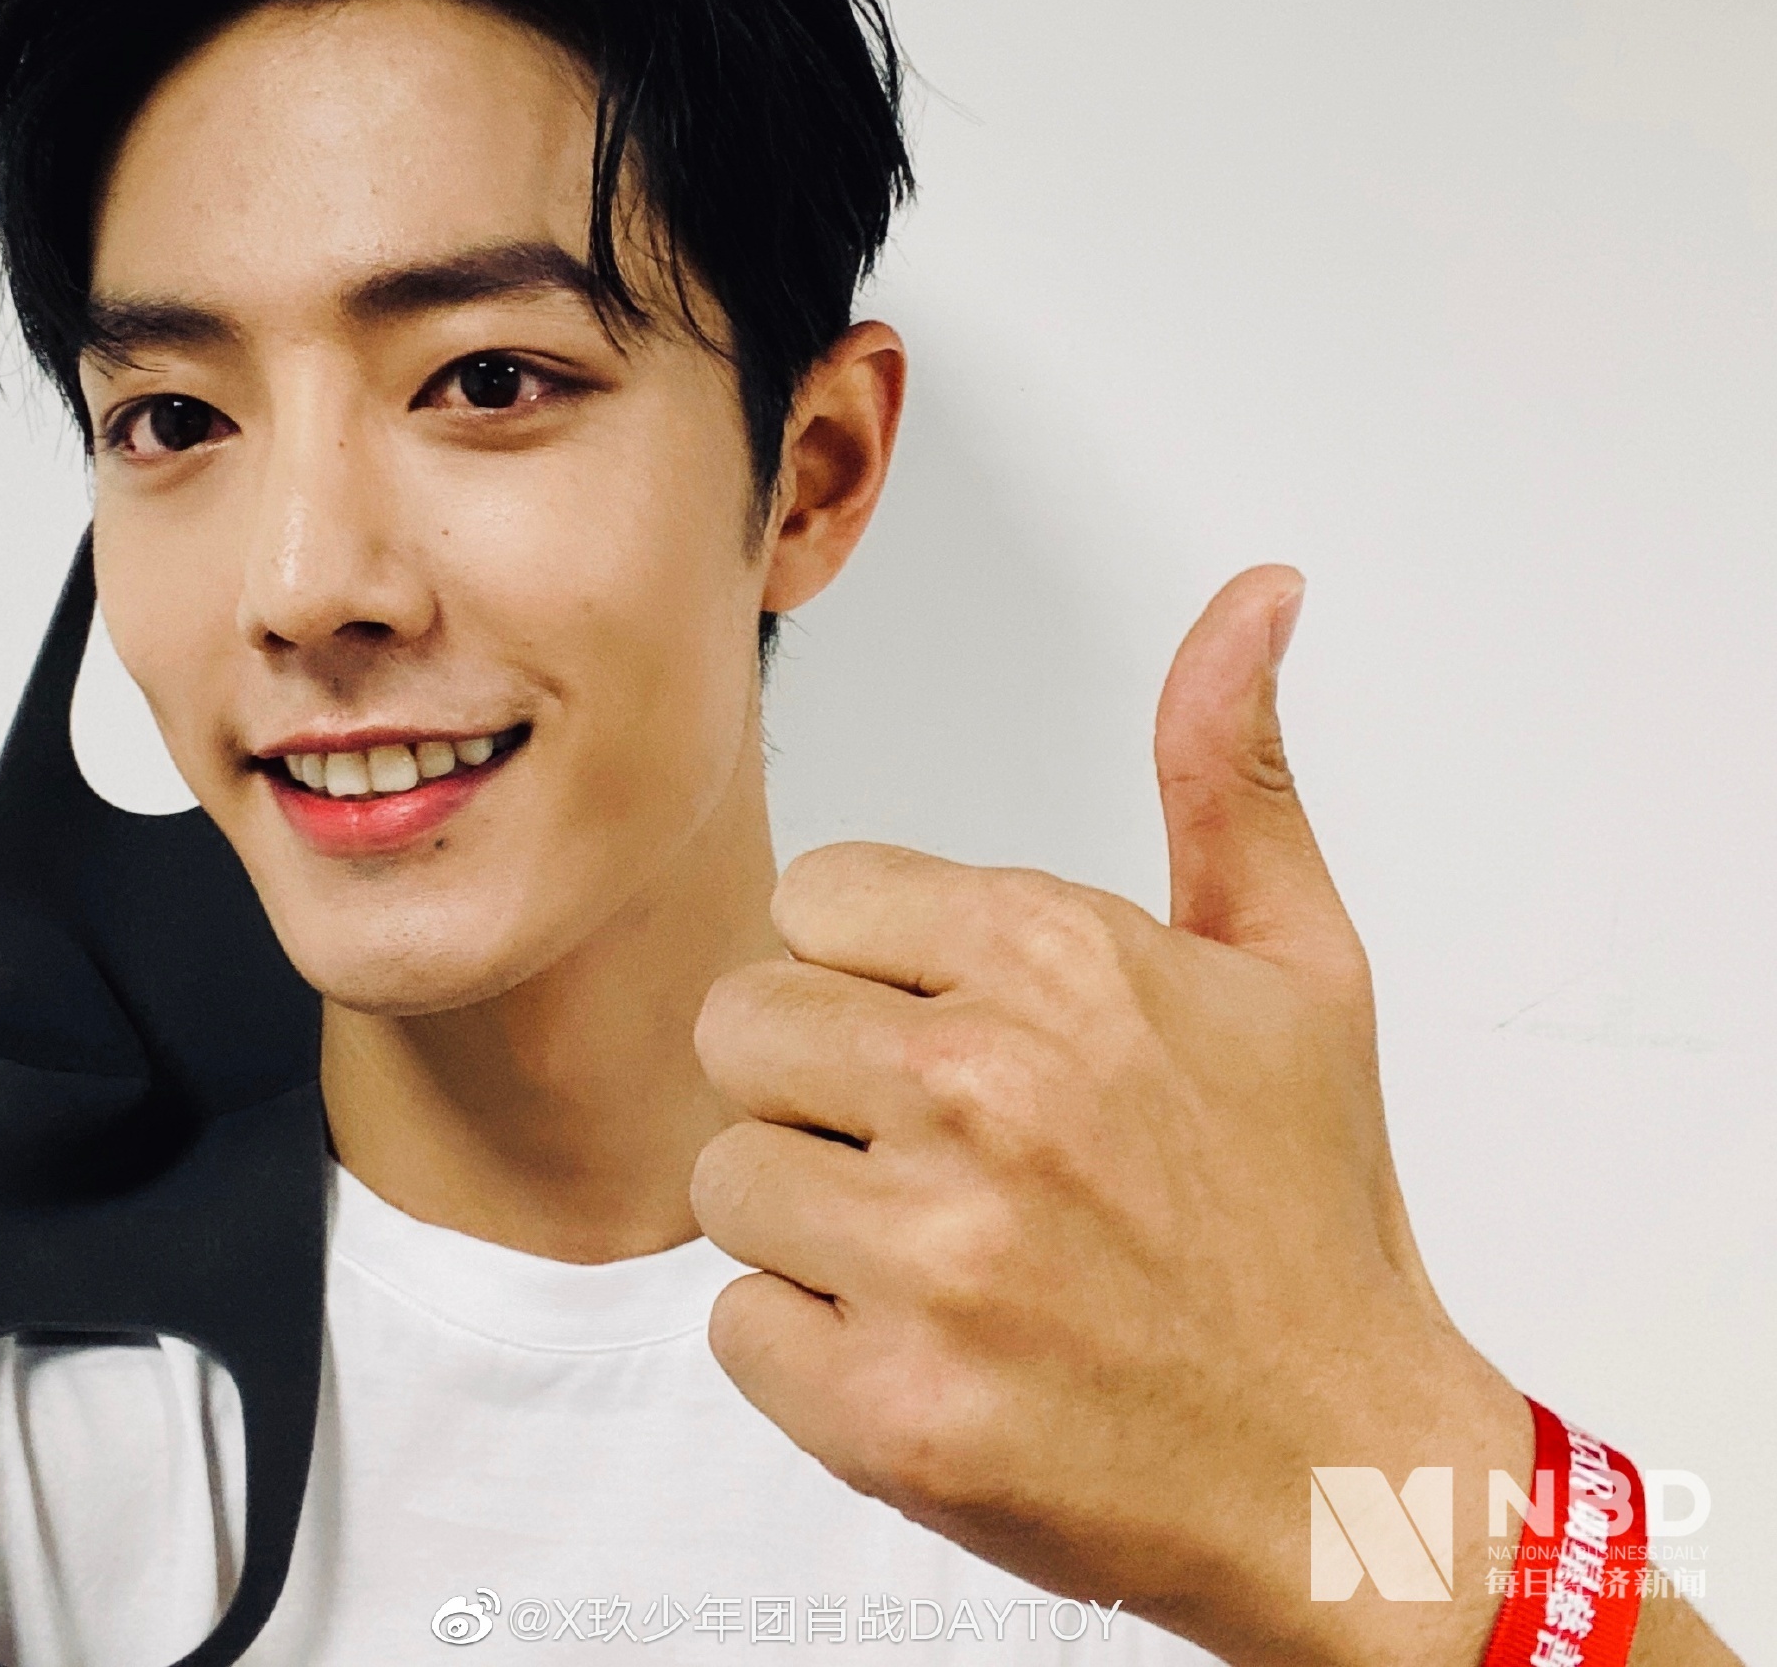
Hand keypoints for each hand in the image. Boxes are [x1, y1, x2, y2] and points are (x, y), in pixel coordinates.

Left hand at [690, 567, 1530, 1666]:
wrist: (1350, 1478)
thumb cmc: (1308, 1217)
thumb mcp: (1297, 962)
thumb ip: (1230, 769)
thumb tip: (1255, 599)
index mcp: (1058, 959)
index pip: (811, 898)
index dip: (869, 970)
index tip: (944, 1029)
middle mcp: (985, 1090)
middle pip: (739, 1023)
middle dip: (819, 1083)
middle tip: (934, 1147)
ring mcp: (931, 1258)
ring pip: (727, 1174)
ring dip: (814, 1217)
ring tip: (943, 1250)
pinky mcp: (887, 1411)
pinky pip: (735, 1325)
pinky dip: (811, 1346)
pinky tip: (930, 1345)